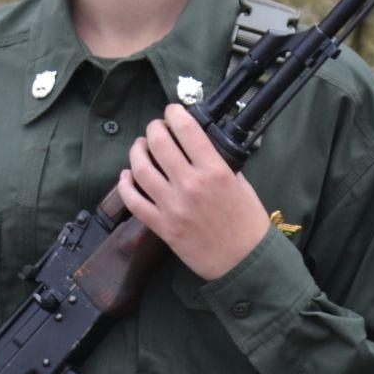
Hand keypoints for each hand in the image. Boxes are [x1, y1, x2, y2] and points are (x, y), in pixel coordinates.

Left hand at [118, 104, 269, 279]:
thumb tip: (201, 147)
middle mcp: (190, 185)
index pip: (187, 130)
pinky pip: (134, 201)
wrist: (244, 263)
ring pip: (141, 169)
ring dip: (137, 151)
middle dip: (154, 128)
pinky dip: (125, 184)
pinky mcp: (162, 226)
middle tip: (156, 127)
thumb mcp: (242, 184)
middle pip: (159, 144)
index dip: (175, 114)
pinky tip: (127, 175)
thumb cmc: (248, 224)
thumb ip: (220, 164)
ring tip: (140, 146)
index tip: (173, 111)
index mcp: (214, 171)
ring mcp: (172, 206)